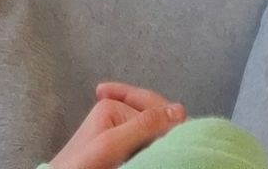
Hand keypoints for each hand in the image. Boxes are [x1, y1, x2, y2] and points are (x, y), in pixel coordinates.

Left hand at [49, 86, 185, 168]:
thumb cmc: (81, 166)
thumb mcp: (112, 145)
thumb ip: (143, 125)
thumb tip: (181, 110)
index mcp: (111, 104)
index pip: (155, 108)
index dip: (172, 124)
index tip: (185, 141)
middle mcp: (114, 113)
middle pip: (153, 118)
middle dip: (165, 131)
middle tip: (175, 148)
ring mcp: (114, 132)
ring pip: (149, 133)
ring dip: (159, 142)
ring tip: (166, 153)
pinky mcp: (114, 150)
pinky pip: (141, 143)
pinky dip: (150, 149)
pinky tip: (153, 154)